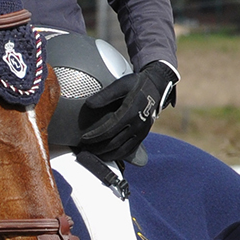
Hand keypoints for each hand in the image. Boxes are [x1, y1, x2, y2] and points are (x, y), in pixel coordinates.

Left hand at [47, 60, 177, 161]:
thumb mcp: (121, 84)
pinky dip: (117, 155)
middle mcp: (137, 124)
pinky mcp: (143, 136)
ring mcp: (142, 132)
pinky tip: (107, 155)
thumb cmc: (135, 84)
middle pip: (114, 143)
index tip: (83, 139)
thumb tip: (88, 104)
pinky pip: (129, 150)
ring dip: (106, 155)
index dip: (94, 137)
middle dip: (97, 148)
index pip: (109, 130)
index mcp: (130, 112)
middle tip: (84, 149)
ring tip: (93, 154)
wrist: (156, 87)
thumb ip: (105, 95)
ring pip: (122, 150)